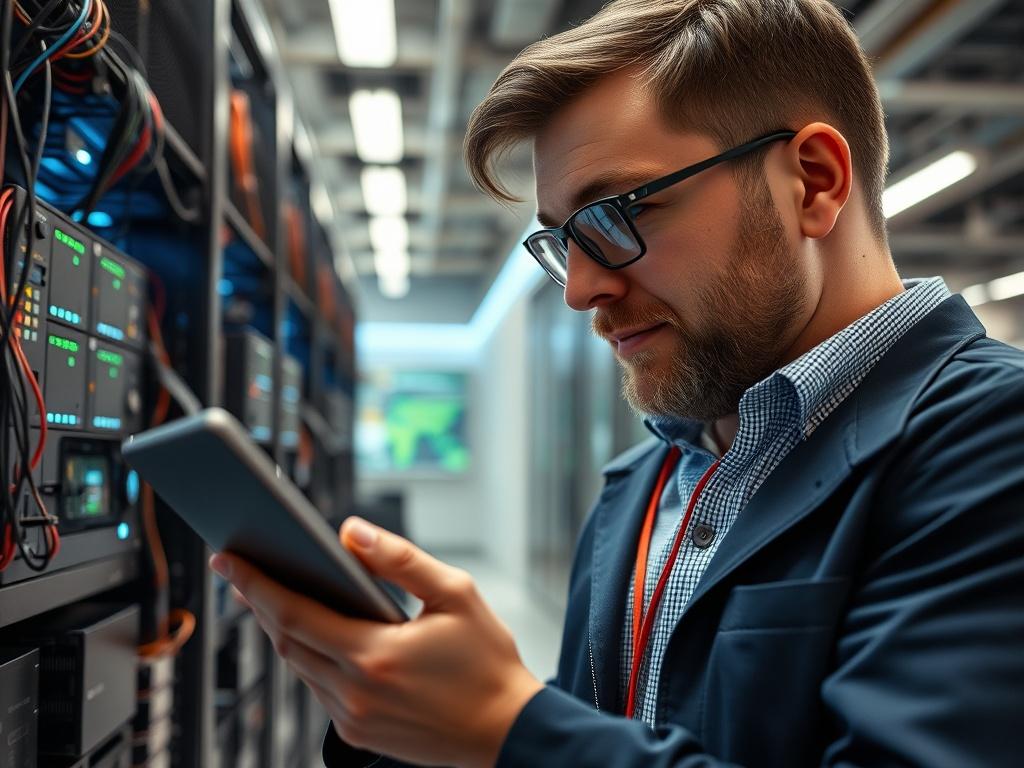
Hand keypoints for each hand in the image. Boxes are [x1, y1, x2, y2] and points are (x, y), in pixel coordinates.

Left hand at [209, 517, 543, 767]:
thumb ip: (400, 560)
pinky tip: (312, 634)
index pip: (293, 613)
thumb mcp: (455, 595)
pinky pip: (317, 688)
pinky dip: (308, 656)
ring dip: (281, 630)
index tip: (228, 560)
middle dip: (259, 602)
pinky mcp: (358, 734)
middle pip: (285, 641)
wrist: (507, 731)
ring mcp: (353, 719)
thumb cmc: (488, 662)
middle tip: (241, 571)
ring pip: (298, 666)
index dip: (255, 584)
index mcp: (375, 655)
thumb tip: (353, 532)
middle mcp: (354, 692)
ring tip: (272, 595)